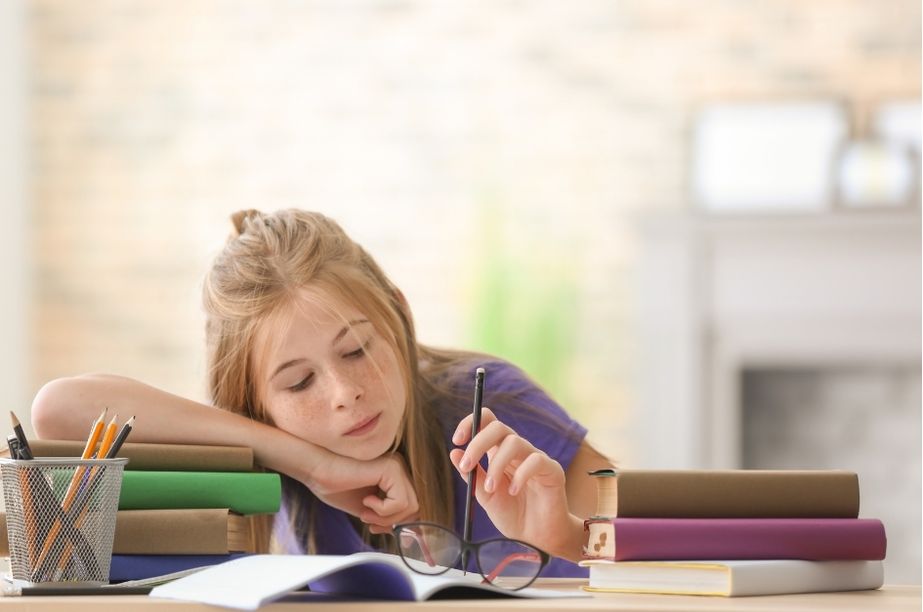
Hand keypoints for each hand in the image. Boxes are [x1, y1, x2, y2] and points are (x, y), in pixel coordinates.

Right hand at [303, 452, 418, 533]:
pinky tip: (366, 501)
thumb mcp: (369, 509)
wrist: (317, 471)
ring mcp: (397, 466)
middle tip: (370, 524)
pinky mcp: (392, 469)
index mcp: (395, 476)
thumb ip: (388, 518)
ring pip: (411, 507)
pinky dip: (383, 511)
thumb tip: (408, 535)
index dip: (397, 523)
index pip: (413, 506)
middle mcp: (400, 468)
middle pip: (415, 508)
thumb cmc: (336, 487)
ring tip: (365, 513)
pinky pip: (400, 502)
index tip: (376, 529)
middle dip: (392, 523)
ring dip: (386, 518)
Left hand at [450, 407, 576, 554]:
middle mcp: (517, 450)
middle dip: (478, 443)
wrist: (536, 538)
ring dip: (496, 464)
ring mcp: (535, 457)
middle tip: (467, 465)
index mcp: (498, 452)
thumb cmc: (512, 515)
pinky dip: (520, 475)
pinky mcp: (552, 469)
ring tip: (490, 488)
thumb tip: (454, 452)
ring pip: (514, 441)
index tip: (457, 440)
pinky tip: (513, 491)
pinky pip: (536, 460)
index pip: (487, 422)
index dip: (470, 423)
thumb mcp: (485, 496)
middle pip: (498, 427)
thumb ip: (472, 475)